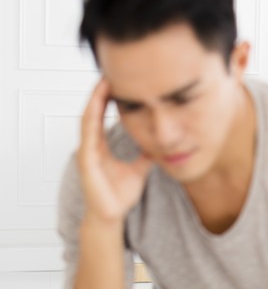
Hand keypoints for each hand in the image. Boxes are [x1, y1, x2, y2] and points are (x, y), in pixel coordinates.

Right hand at [77, 78, 152, 226]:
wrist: (112, 216)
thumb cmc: (120, 195)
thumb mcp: (140, 169)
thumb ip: (146, 155)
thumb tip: (159, 144)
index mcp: (100, 147)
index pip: (100, 116)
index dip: (106, 98)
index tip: (115, 81)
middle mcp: (90, 147)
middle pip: (91, 113)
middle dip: (98, 93)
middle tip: (107, 72)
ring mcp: (86, 154)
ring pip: (87, 121)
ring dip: (93, 101)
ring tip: (101, 83)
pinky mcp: (86, 162)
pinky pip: (87, 137)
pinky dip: (91, 120)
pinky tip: (95, 107)